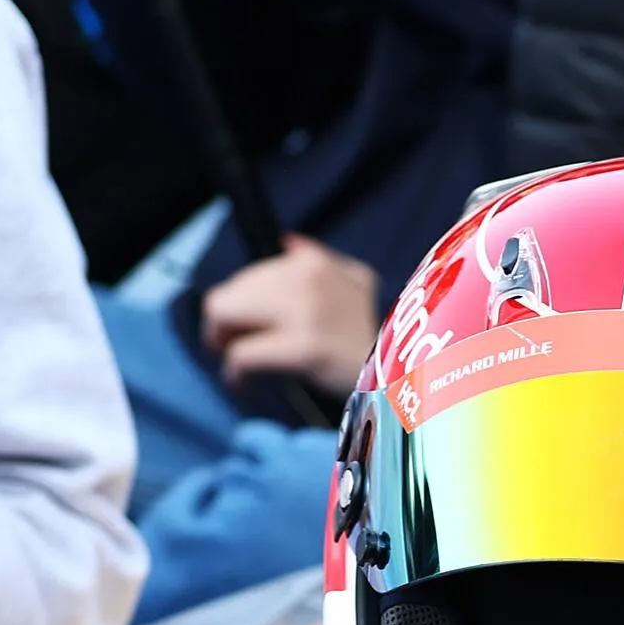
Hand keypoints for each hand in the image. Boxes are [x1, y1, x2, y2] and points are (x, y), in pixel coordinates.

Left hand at [196, 237, 379, 392]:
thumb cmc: (371, 340)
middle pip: (227, 294)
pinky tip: (244, 383)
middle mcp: (308, 278)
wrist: (401, 379)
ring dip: (222, 342)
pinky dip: (235, 373)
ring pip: (223, 314)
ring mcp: (307, 311)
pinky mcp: (306, 347)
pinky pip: (242, 354)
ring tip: (238, 364)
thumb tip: (287, 241)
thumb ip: (322, 260)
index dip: (238, 304)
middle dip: (222, 323)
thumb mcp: (357, 285)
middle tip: (231, 347)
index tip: (243, 327)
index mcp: (313, 263)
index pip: (247, 277)